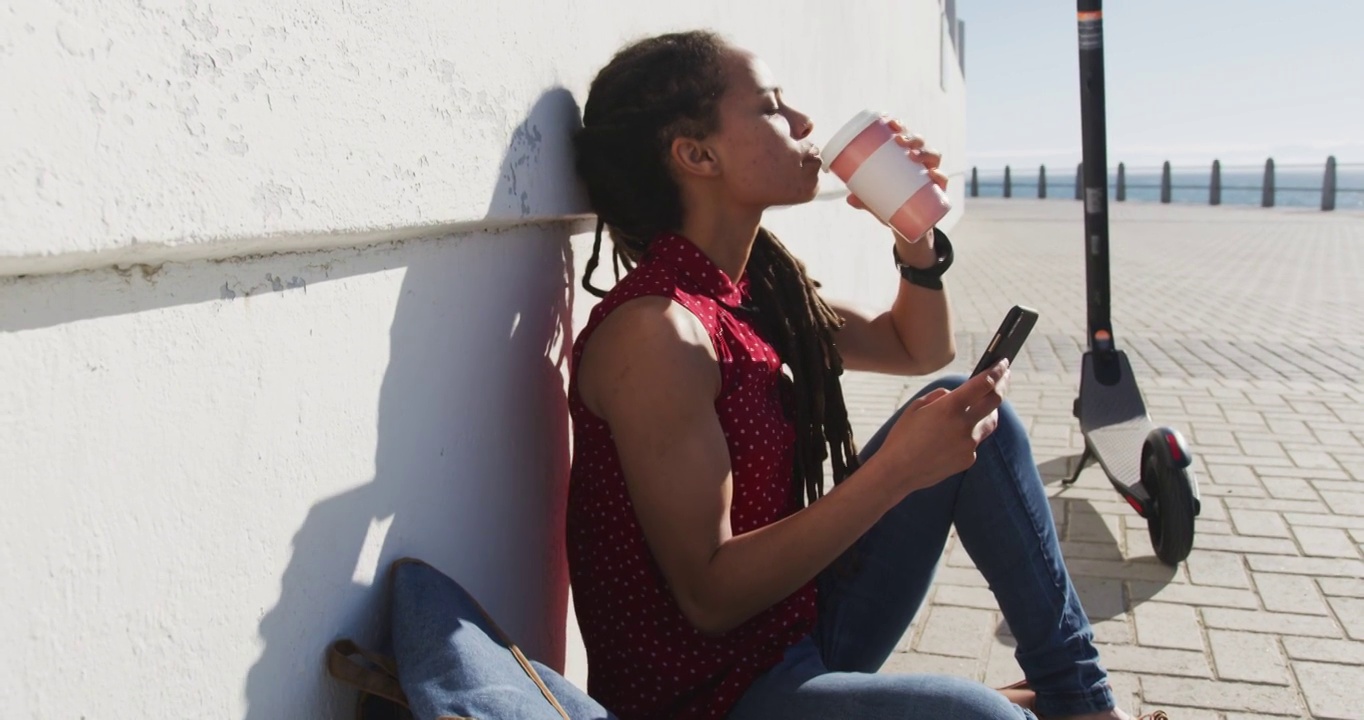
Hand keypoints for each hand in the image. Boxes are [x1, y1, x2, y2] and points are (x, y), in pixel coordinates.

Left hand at [846, 119, 948, 253]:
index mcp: (905, 159)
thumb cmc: (891, 207)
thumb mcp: (875, 202)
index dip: (900, 126)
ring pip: (934, 156)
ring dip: (925, 152)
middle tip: (899, 140)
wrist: (909, 228)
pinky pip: (942, 181)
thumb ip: (864, 200)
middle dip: (912, 136)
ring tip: (912, 155)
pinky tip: (934, 174)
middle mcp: (921, 163)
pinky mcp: (938, 191)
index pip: (905, 136)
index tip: (889, 121)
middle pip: (920, 143)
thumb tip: (849, 199)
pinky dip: (940, 176)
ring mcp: (931, 175)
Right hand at [868, 361, 1010, 493]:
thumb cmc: (903, 436)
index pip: (984, 384)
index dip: (997, 371)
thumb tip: (957, 394)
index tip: (1003, 363)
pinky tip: (955, 436)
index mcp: (949, 407)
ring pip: (989, 422)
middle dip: (1002, 386)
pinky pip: (975, 441)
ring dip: (989, 411)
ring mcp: (969, 444)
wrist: (898, 471)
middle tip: (1005, 377)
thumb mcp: (916, 407)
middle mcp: (964, 425)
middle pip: (995, 401)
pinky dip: (970, 434)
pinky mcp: (969, 459)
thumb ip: (941, 396)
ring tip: (985, 404)